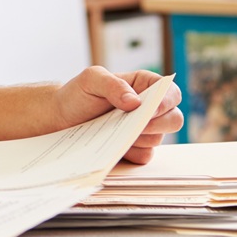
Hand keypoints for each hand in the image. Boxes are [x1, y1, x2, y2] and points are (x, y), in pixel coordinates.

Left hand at [54, 67, 182, 164]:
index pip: (171, 93)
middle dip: (157, 124)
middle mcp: (149, 109)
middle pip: (174, 120)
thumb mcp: (91, 80)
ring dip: (139, 138)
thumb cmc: (78, 94)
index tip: (151, 108)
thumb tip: (135, 102)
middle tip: (134, 125)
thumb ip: (113, 85)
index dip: (167, 101)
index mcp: (144, 85)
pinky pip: (144, 156)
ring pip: (158, 139)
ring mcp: (144, 131)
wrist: (62, 118)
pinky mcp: (136, 149)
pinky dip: (131, 152)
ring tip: (113, 131)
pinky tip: (112, 144)